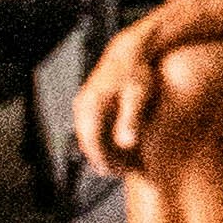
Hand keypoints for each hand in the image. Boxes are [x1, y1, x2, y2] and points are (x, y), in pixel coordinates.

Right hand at [72, 24, 171, 170]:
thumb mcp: (139, 97)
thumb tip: (127, 144)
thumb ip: (132, 120)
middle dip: (105, 159)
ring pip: (88, 137)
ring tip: (124, 162)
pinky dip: (102, 140)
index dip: (107, 161)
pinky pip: (90, 128)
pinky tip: (120, 146)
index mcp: (92, 106)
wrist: (132, 50)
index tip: (122, 172)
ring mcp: (83, 103)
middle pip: (88, 143)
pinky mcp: (87, 101)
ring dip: (103, 151)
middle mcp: (83, 105)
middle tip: (124, 172)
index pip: (94, 144)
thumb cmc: (139, 73)